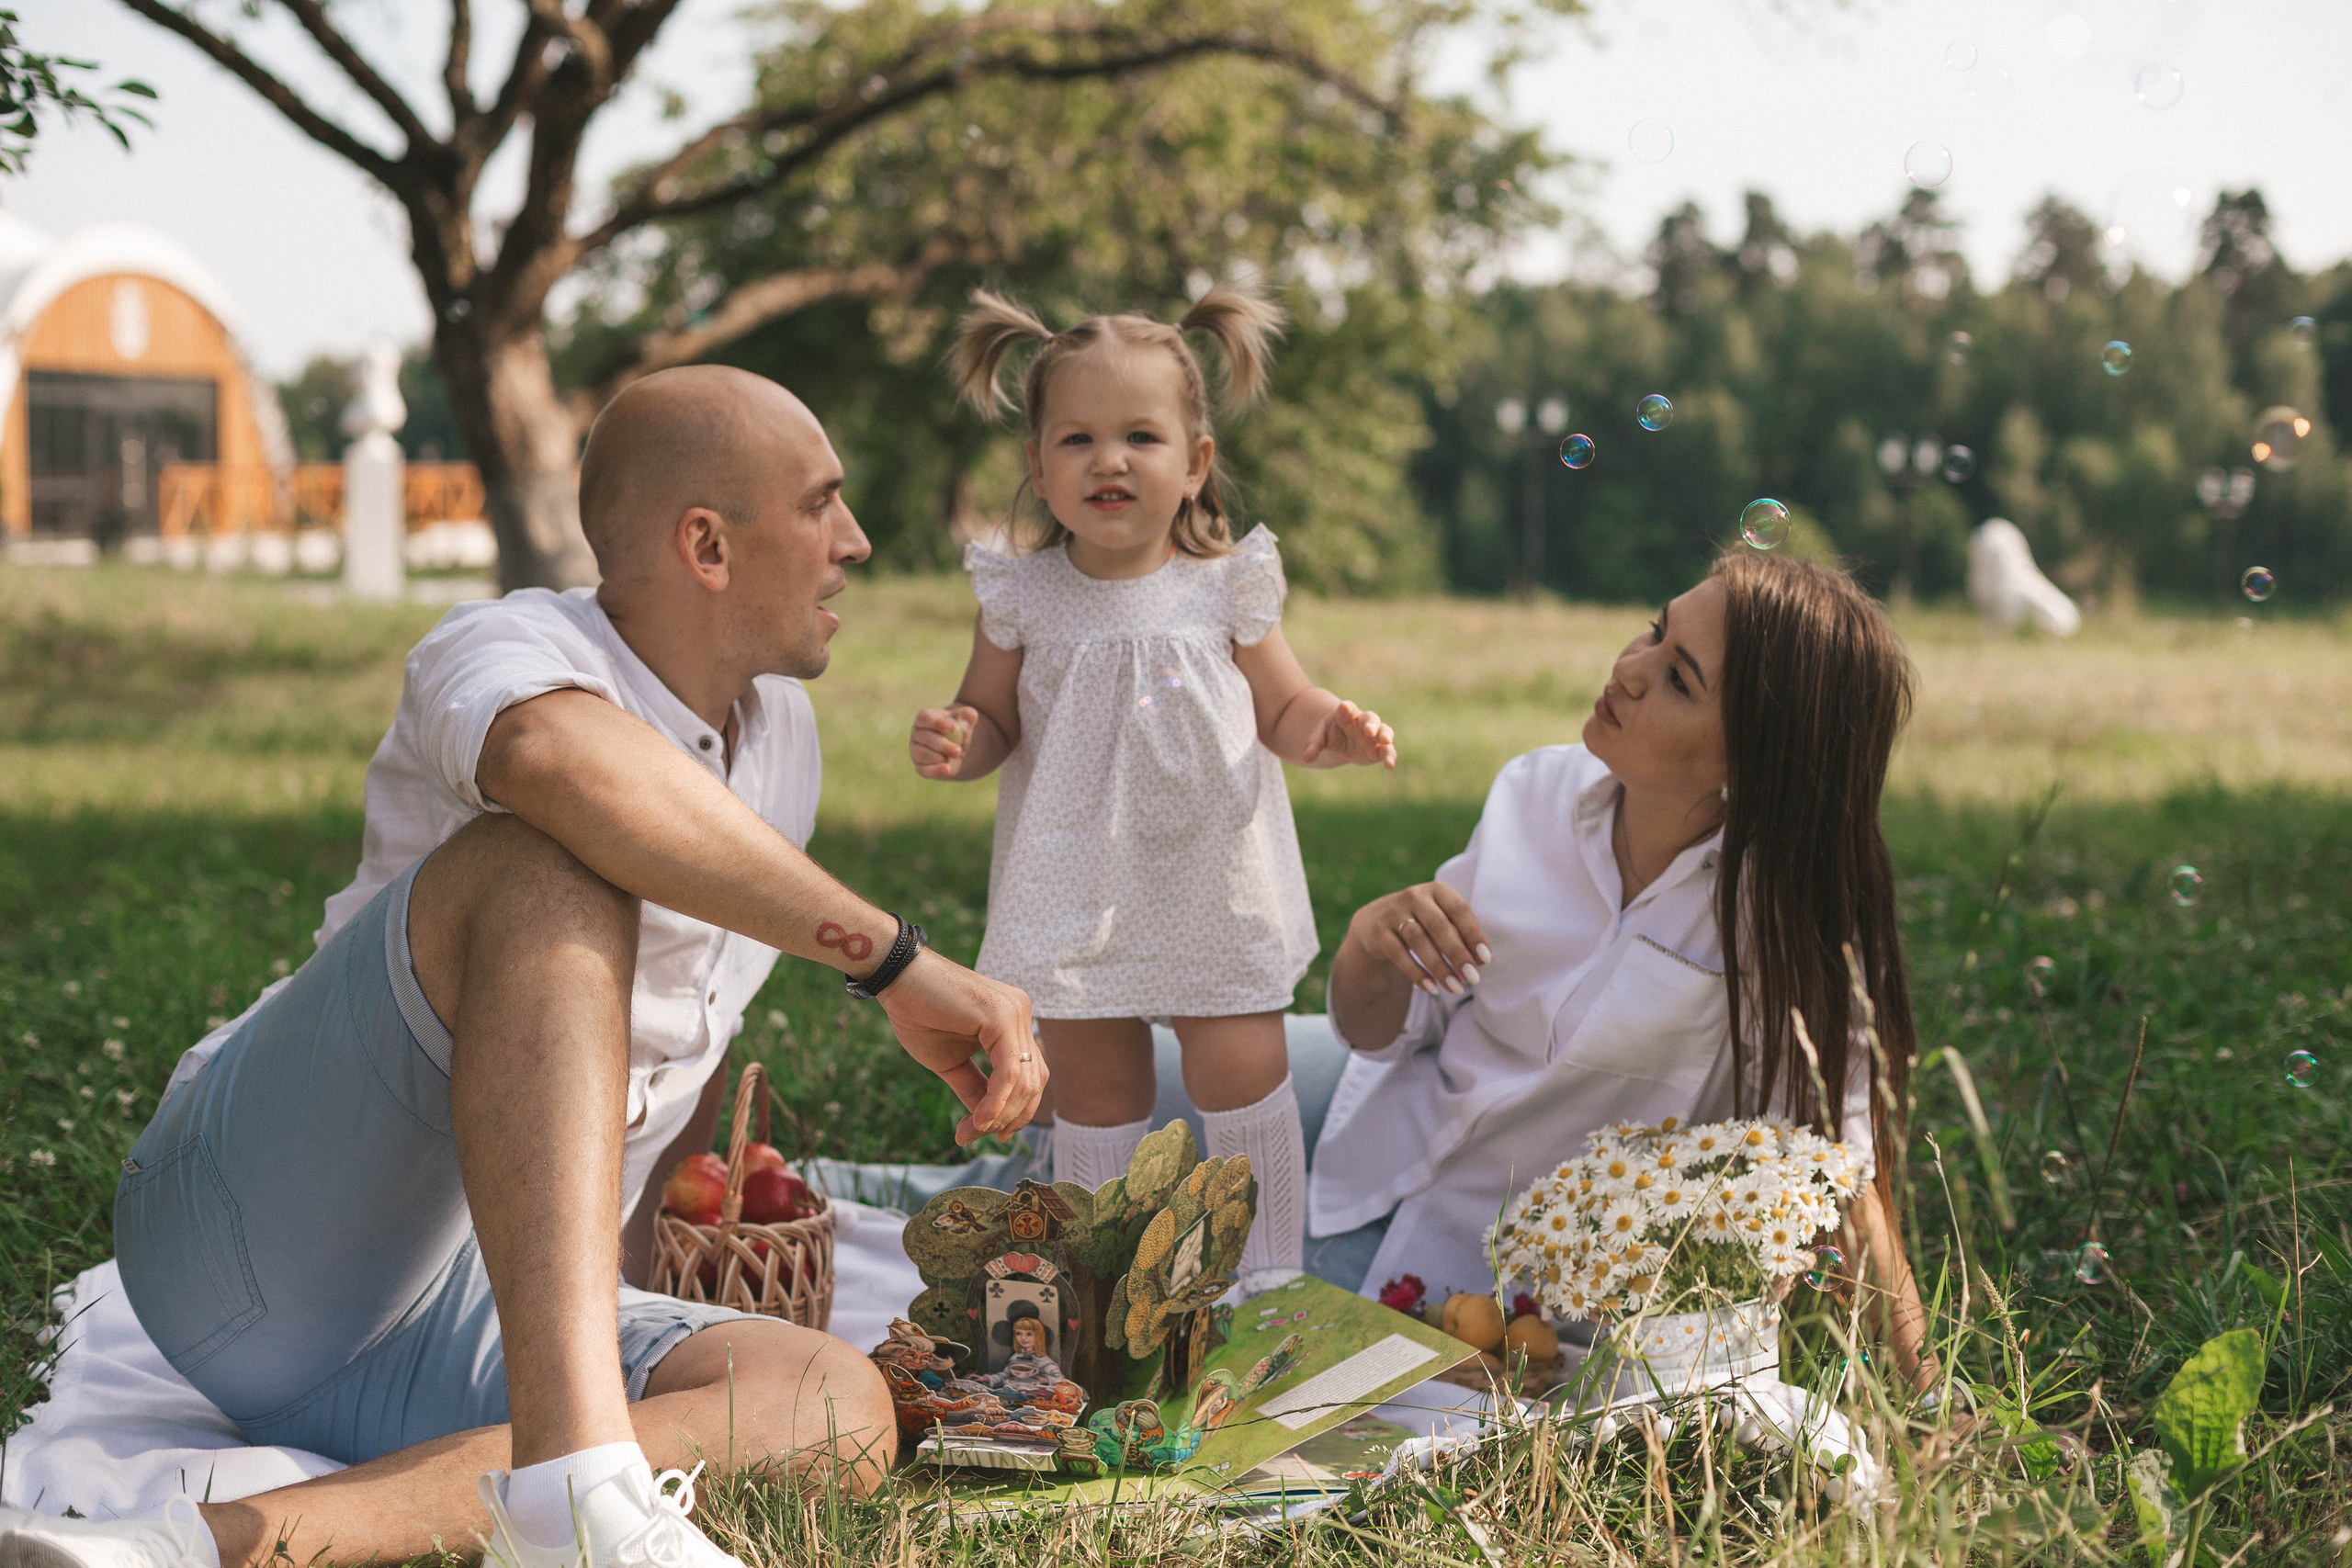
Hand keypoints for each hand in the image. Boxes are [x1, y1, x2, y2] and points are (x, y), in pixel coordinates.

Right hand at [874, 948, 1044, 1145]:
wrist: (895, 979)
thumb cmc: (919, 1014)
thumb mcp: (951, 1063)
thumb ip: (975, 1089)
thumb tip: (988, 1124)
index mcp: (1014, 1022)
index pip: (1030, 1076)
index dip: (1016, 1112)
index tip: (991, 1135)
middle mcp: (1021, 1014)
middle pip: (1033, 1082)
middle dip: (1008, 1118)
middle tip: (973, 1135)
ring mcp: (1015, 1012)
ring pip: (1025, 1082)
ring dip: (999, 1115)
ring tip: (970, 1131)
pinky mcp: (1001, 1017)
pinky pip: (1009, 1072)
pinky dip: (996, 1102)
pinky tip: (980, 1121)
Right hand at [911, 705, 978, 779]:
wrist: (957, 750)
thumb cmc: (959, 730)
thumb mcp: (967, 719)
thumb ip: (968, 715)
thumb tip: (965, 724)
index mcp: (924, 719)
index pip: (925, 718)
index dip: (937, 723)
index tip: (952, 728)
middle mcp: (916, 734)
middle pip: (925, 738)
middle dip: (943, 745)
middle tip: (958, 750)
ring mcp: (916, 751)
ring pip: (923, 755)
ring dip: (940, 757)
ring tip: (953, 757)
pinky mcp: (920, 767)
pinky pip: (924, 770)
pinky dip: (936, 770)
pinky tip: (947, 769)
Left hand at [1302, 699, 1396, 768]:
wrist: (1340, 739)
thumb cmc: (1329, 733)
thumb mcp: (1318, 737)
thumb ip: (1314, 745)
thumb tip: (1306, 758)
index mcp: (1346, 714)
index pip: (1347, 709)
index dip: (1347, 708)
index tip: (1344, 706)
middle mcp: (1362, 722)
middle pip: (1370, 718)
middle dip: (1371, 723)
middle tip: (1369, 730)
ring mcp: (1373, 735)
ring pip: (1384, 731)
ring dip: (1385, 735)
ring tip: (1385, 741)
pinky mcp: (1378, 749)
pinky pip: (1387, 751)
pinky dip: (1390, 756)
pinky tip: (1389, 765)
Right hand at [1346, 881, 1487, 996]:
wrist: (1377, 922)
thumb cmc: (1423, 924)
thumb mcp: (1443, 922)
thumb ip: (1462, 937)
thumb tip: (1482, 961)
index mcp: (1437, 890)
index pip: (1459, 910)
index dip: (1473, 934)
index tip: (1486, 959)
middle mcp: (1414, 896)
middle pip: (1439, 926)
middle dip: (1458, 954)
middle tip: (1473, 978)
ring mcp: (1393, 912)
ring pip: (1418, 940)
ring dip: (1439, 966)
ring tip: (1456, 988)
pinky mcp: (1378, 932)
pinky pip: (1398, 954)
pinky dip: (1416, 972)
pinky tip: (1432, 988)